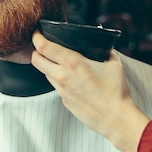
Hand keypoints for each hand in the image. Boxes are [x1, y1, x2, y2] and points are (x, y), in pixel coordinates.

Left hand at [31, 31, 149, 151]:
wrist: (115, 118)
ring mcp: (62, 90)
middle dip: (35, 51)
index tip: (37, 32)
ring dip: (48, 67)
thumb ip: (108, 53)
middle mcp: (62, 76)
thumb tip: (107, 49)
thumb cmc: (116, 92)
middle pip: (36, 60)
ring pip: (45, 73)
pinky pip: (57, 87)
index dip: (37, 37)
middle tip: (42, 46)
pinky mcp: (64, 101)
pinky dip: (60, 81)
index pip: (44, 47)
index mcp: (73, 63)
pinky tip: (73, 81)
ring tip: (59, 63)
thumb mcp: (114, 64)